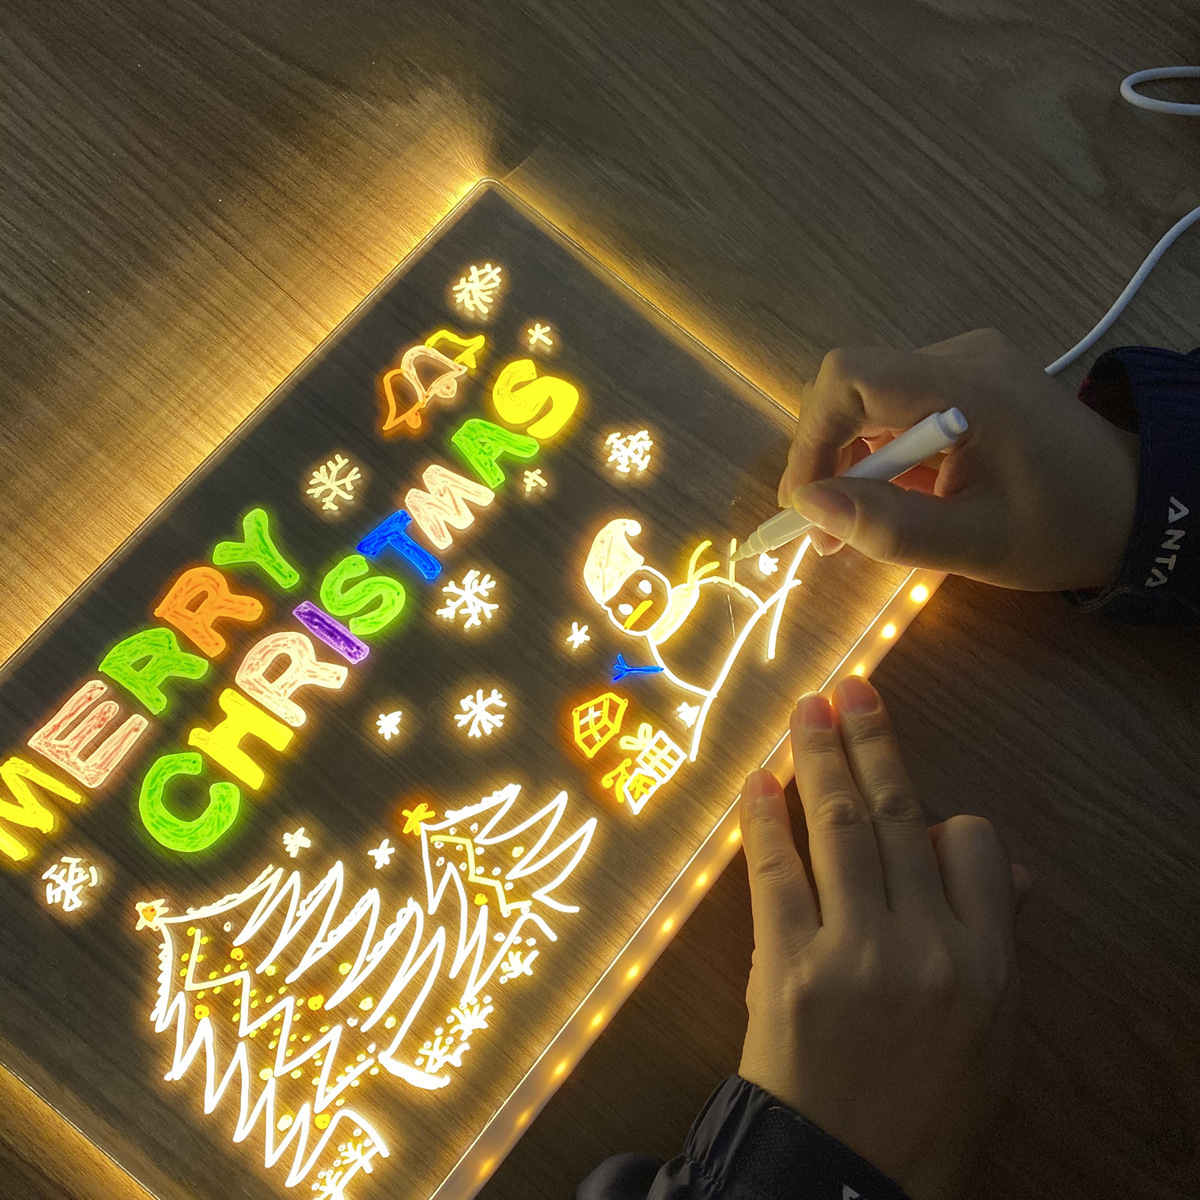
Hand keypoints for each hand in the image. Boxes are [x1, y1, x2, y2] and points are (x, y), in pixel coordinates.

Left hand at [738, 677, 1025, 1199]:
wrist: (847, 1175)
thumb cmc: (924, 1104)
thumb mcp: (989, 1033)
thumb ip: (994, 939)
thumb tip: (1004, 863)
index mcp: (987, 961)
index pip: (971, 843)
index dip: (940, 810)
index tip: (907, 784)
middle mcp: (928, 946)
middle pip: (899, 817)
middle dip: (871, 742)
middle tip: (850, 686)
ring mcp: (856, 953)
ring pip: (839, 828)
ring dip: (818, 758)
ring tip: (807, 708)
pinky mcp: (789, 968)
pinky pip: (775, 875)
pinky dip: (763, 822)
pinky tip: (758, 781)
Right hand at [776, 328, 1138, 590]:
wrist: (1134, 505)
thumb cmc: (1061, 529)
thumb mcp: (972, 546)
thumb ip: (888, 527)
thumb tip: (810, 506)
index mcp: (969, 388)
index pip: (851, 377)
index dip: (812, 435)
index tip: (806, 500)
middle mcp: (964, 357)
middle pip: (853, 386)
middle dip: (829, 455)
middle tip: (830, 526)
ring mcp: (967, 362)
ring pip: (870, 399)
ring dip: (854, 460)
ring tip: (864, 519)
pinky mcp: (969, 377)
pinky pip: (897, 405)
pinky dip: (882, 452)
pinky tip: (899, 494)